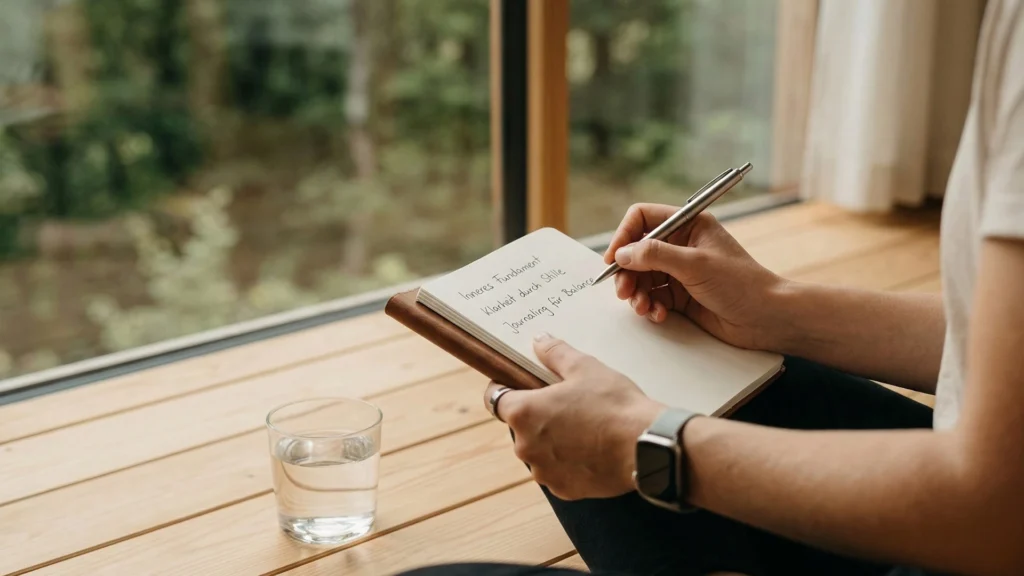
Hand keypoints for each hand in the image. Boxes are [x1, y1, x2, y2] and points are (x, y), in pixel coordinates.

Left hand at [485, 333, 663, 499]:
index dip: (504, 387)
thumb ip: (555, 353)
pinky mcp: (564, 489)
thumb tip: (538, 341)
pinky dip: (569, 462)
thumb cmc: (614, 404)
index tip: (518, 383)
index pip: (494, 398)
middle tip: (566, 403)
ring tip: (584, 428)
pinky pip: (558, 471)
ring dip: (553, 441)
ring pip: (539, 450)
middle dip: (537, 415)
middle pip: (520, 426)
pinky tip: (592, 450)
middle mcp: (525, 446)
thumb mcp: (585, 367)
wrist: (646, 447)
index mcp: (523, 413)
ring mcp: (543, 472)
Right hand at [604, 204, 785, 350]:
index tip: (613, 259)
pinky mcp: (681, 296)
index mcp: (688, 225)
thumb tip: (622, 254)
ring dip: (636, 294)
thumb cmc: (740, 284)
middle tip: (624, 291)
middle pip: (636, 251)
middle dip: (627, 272)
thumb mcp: (695, 264)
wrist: (766, 318)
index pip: (643, 218)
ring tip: (643, 308)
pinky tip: (659, 315)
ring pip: (641, 277)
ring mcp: (680, 271)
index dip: (624, 236)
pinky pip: (652, 297)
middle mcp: (681, 245)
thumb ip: (655, 256)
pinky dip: (649, 307)